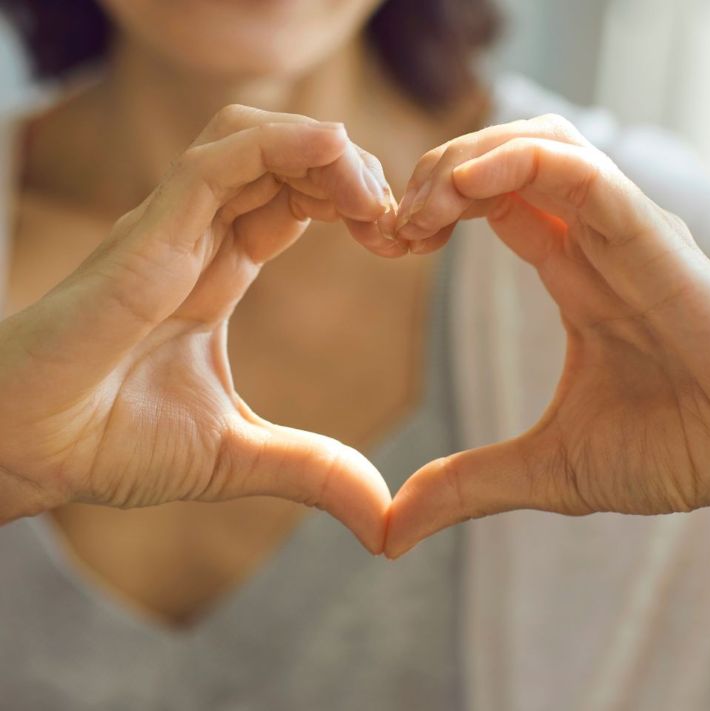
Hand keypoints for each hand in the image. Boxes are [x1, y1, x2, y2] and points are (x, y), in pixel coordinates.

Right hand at [0, 106, 403, 552]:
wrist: (27, 449)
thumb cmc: (111, 442)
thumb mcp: (239, 456)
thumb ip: (314, 470)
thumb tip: (384, 519)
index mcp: (219, 271)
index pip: (296, 201)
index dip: (353, 205)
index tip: (400, 241)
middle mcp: (198, 238)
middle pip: (286, 161)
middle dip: (353, 174)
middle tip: (399, 221)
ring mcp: (172, 229)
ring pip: (254, 141)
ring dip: (324, 152)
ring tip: (371, 197)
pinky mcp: (147, 234)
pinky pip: (217, 160)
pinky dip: (280, 145)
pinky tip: (335, 152)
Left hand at [386, 115, 709, 556]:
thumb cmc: (678, 452)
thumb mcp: (546, 469)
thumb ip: (466, 486)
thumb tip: (391, 532)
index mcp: (575, 275)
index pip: (493, 202)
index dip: (432, 209)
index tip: (388, 244)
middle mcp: (597, 241)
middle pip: (507, 158)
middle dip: (435, 173)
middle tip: (392, 225)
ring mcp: (626, 232)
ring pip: (540, 144)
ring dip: (466, 159)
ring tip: (421, 207)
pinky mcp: (653, 240)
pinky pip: (582, 172)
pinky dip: (517, 163)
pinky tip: (462, 189)